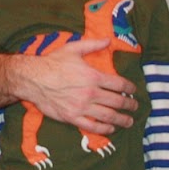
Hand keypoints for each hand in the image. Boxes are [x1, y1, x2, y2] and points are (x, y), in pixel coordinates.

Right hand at [12, 37, 135, 135]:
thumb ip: (93, 45)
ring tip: (128, 121)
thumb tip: (108, 40)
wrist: (33, 79)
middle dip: (129, 105)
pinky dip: (104, 128)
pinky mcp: (72, 117)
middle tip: (135, 107)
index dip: (130, 88)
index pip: (119, 84)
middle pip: (117, 101)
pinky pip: (92, 126)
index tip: (133, 90)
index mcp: (93, 76)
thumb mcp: (73, 49)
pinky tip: (111, 128)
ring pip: (108, 116)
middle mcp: (90, 93)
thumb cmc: (53, 63)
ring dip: (122, 119)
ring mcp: (82, 107)